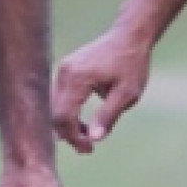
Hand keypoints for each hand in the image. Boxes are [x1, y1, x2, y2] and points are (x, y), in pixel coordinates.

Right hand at [53, 28, 150, 151]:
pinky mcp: (64, 71)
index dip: (73, 137)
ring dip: (68, 125)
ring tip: (87, 138)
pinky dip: (67, 114)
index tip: (89, 148)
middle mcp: (64, 73)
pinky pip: (58, 98)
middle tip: (87, 149)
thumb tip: (94, 139)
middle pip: (54, 114)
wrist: (129, 37)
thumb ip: (108, 116)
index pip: (64, 116)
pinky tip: (82, 123)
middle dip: (68, 135)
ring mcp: (62, 70)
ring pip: (54, 107)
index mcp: (78, 78)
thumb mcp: (127, 94)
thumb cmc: (131, 64)